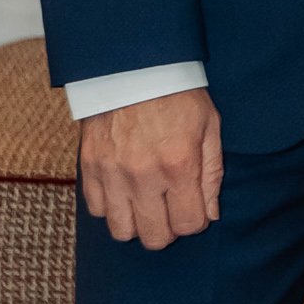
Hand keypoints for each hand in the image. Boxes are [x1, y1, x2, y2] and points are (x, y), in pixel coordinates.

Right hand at [79, 88, 222, 249]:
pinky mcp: (90, 167)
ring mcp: (113, 174)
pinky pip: (97, 210)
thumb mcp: (210, 126)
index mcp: (180, 164)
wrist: (135, 66)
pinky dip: (112, 207)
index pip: (189, 224)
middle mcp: (144, 175)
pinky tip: (125, 189)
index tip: (194, 208)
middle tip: (170, 208)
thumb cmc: (179, 94)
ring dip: (137, 223)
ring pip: (122, 231)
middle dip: (168, 229)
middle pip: (155, 237)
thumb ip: (212, 174)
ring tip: (146, 203)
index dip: (196, 221)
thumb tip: (210, 215)